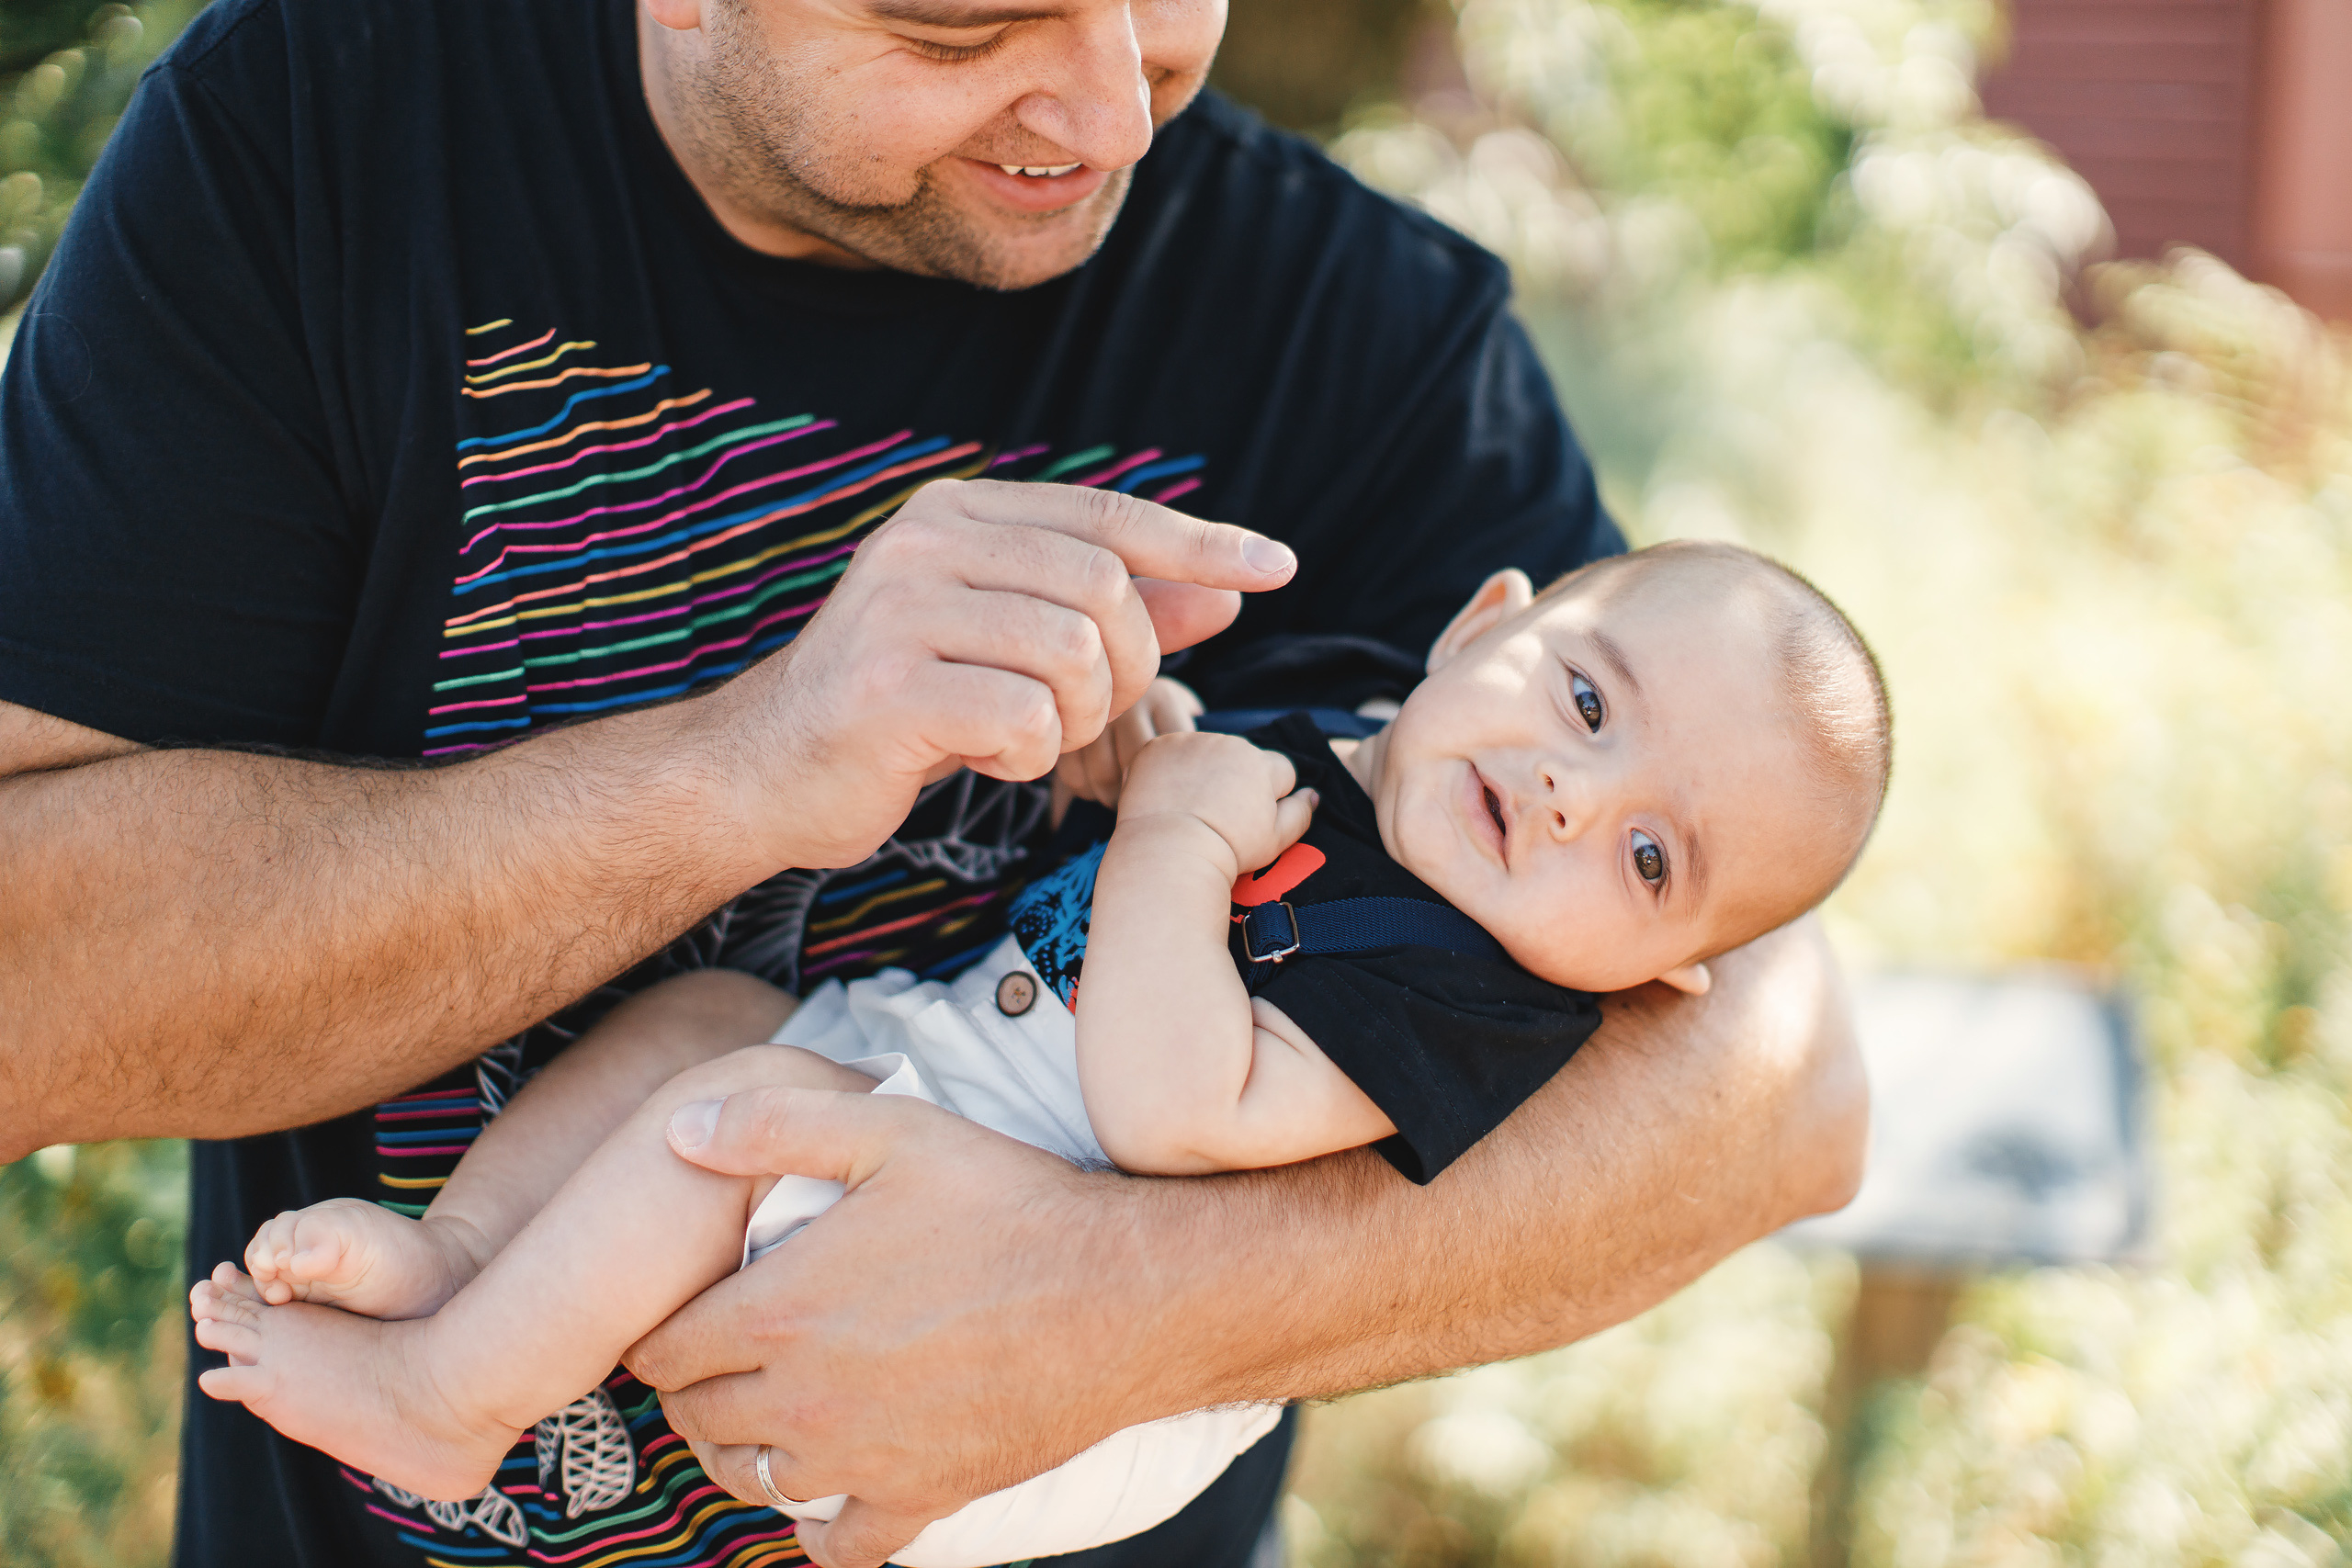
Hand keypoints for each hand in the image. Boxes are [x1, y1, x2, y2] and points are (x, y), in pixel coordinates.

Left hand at [624, 1088, 1170, 1567]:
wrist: (1121, 1294)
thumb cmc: (1010, 1203)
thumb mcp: (892, 1129)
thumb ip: (774, 1122)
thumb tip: (678, 1132)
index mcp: (781, 1310)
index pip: (666, 1348)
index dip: (664, 1330)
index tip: (686, 1316)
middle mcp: (804, 1398)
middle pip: (699, 1418)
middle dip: (697, 1388)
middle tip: (724, 1358)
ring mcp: (861, 1459)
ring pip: (754, 1482)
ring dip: (746, 1452)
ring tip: (769, 1417)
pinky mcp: (920, 1499)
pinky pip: (839, 1548)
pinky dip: (823, 1529)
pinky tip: (834, 1493)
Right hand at [700, 479, 1295, 869]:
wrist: (766, 771)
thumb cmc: (902, 708)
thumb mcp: (1015, 647)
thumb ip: (1115, 613)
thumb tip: (1230, 591)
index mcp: (957, 514)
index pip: (1109, 515)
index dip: (1202, 543)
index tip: (1278, 567)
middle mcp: (926, 542)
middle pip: (1107, 588)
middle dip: (1128, 666)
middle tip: (1086, 713)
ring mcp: (902, 610)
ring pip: (1076, 654)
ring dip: (1079, 719)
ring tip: (1029, 736)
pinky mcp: (889, 687)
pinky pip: (1027, 718)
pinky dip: (1030, 755)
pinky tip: (986, 757)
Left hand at [1114, 731, 1317, 878]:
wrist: (1169, 852)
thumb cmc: (1226, 850)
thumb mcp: (1275, 841)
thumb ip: (1300, 813)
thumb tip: (1312, 794)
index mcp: (1261, 763)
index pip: (1280, 770)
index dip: (1270, 797)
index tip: (1248, 820)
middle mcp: (1228, 743)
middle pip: (1241, 758)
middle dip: (1234, 778)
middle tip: (1216, 816)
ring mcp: (1190, 742)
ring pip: (1205, 752)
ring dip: (1202, 770)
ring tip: (1190, 808)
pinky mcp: (1157, 747)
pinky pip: (1171, 752)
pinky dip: (1169, 769)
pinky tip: (1166, 797)